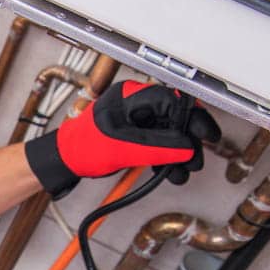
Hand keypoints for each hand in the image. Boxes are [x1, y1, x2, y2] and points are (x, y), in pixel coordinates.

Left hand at [24, 80, 221, 196]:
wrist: (64, 160)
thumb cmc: (81, 148)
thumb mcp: (121, 149)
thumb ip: (156, 148)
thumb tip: (185, 148)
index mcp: (130, 97)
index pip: (172, 101)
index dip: (192, 118)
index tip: (205, 135)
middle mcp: (135, 104)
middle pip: (175, 117)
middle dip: (186, 141)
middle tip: (193, 162)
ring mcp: (135, 118)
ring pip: (169, 132)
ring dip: (178, 153)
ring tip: (180, 172)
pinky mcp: (135, 133)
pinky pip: (160, 142)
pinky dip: (166, 157)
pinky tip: (168, 171)